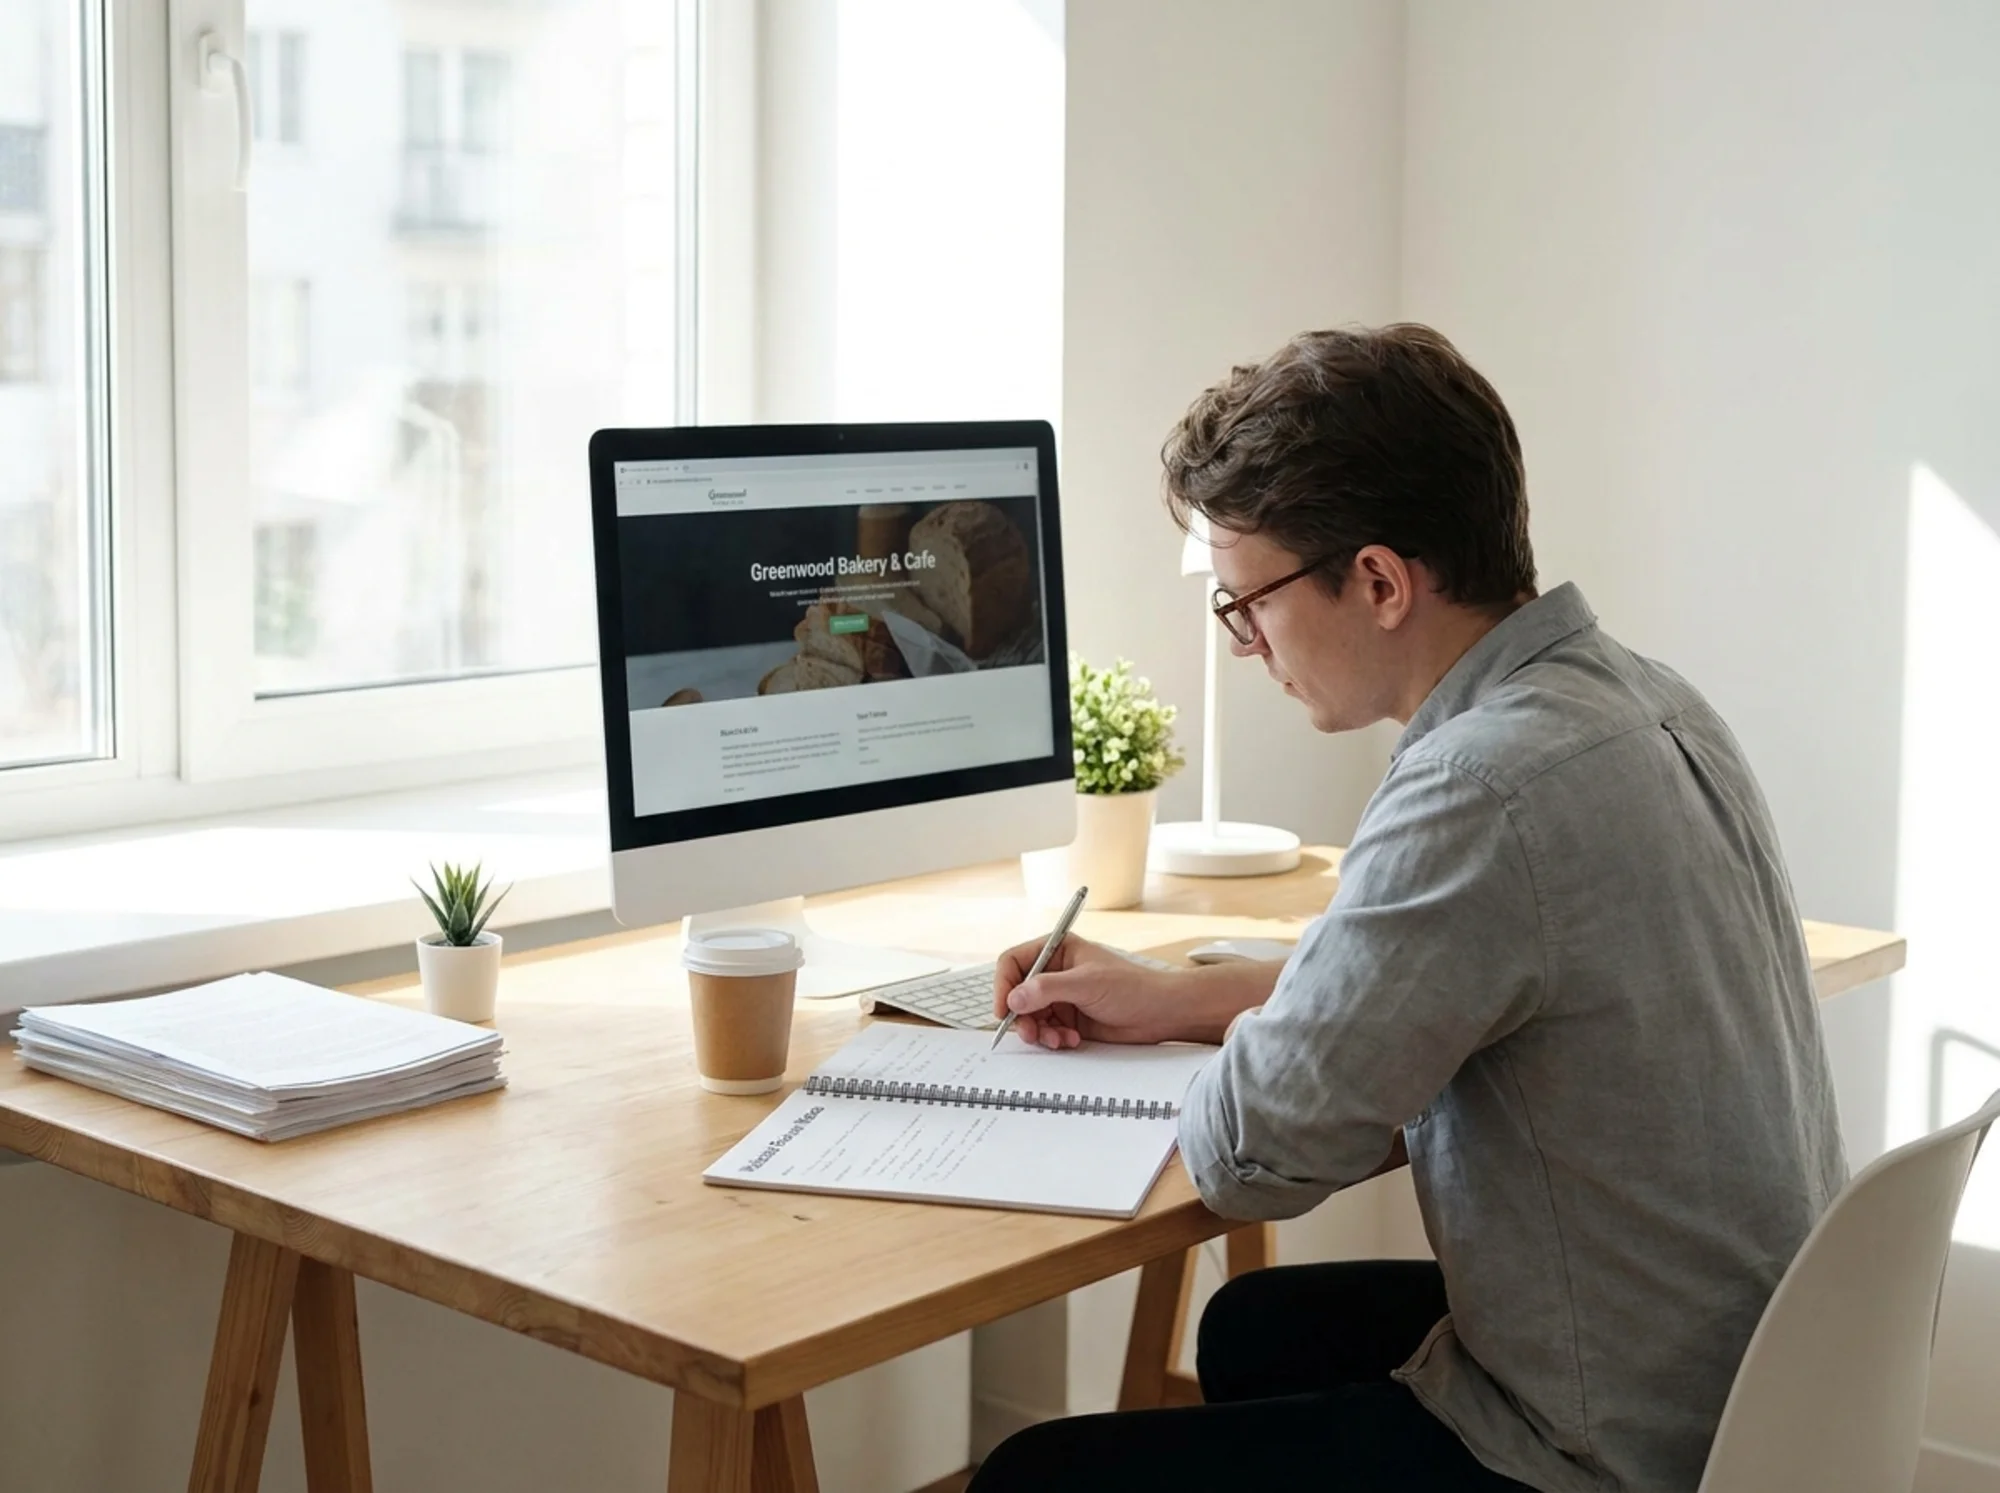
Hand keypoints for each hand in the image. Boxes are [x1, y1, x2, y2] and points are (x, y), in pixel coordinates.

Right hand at [991, 935, 1190, 1048]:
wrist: (1161, 1013)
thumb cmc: (1133, 987)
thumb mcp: (1087, 983)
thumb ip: (1048, 989)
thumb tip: (1015, 998)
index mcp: (1057, 949)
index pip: (1013, 962)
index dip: (1004, 985)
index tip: (1005, 1009)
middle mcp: (1055, 972)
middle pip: (1017, 993)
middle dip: (1022, 1016)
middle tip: (1030, 1033)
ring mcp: (1061, 996)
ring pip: (1029, 1016)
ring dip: (1039, 1031)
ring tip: (1057, 1039)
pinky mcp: (1068, 1018)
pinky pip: (1045, 1030)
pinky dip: (1053, 1039)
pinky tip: (1071, 1040)